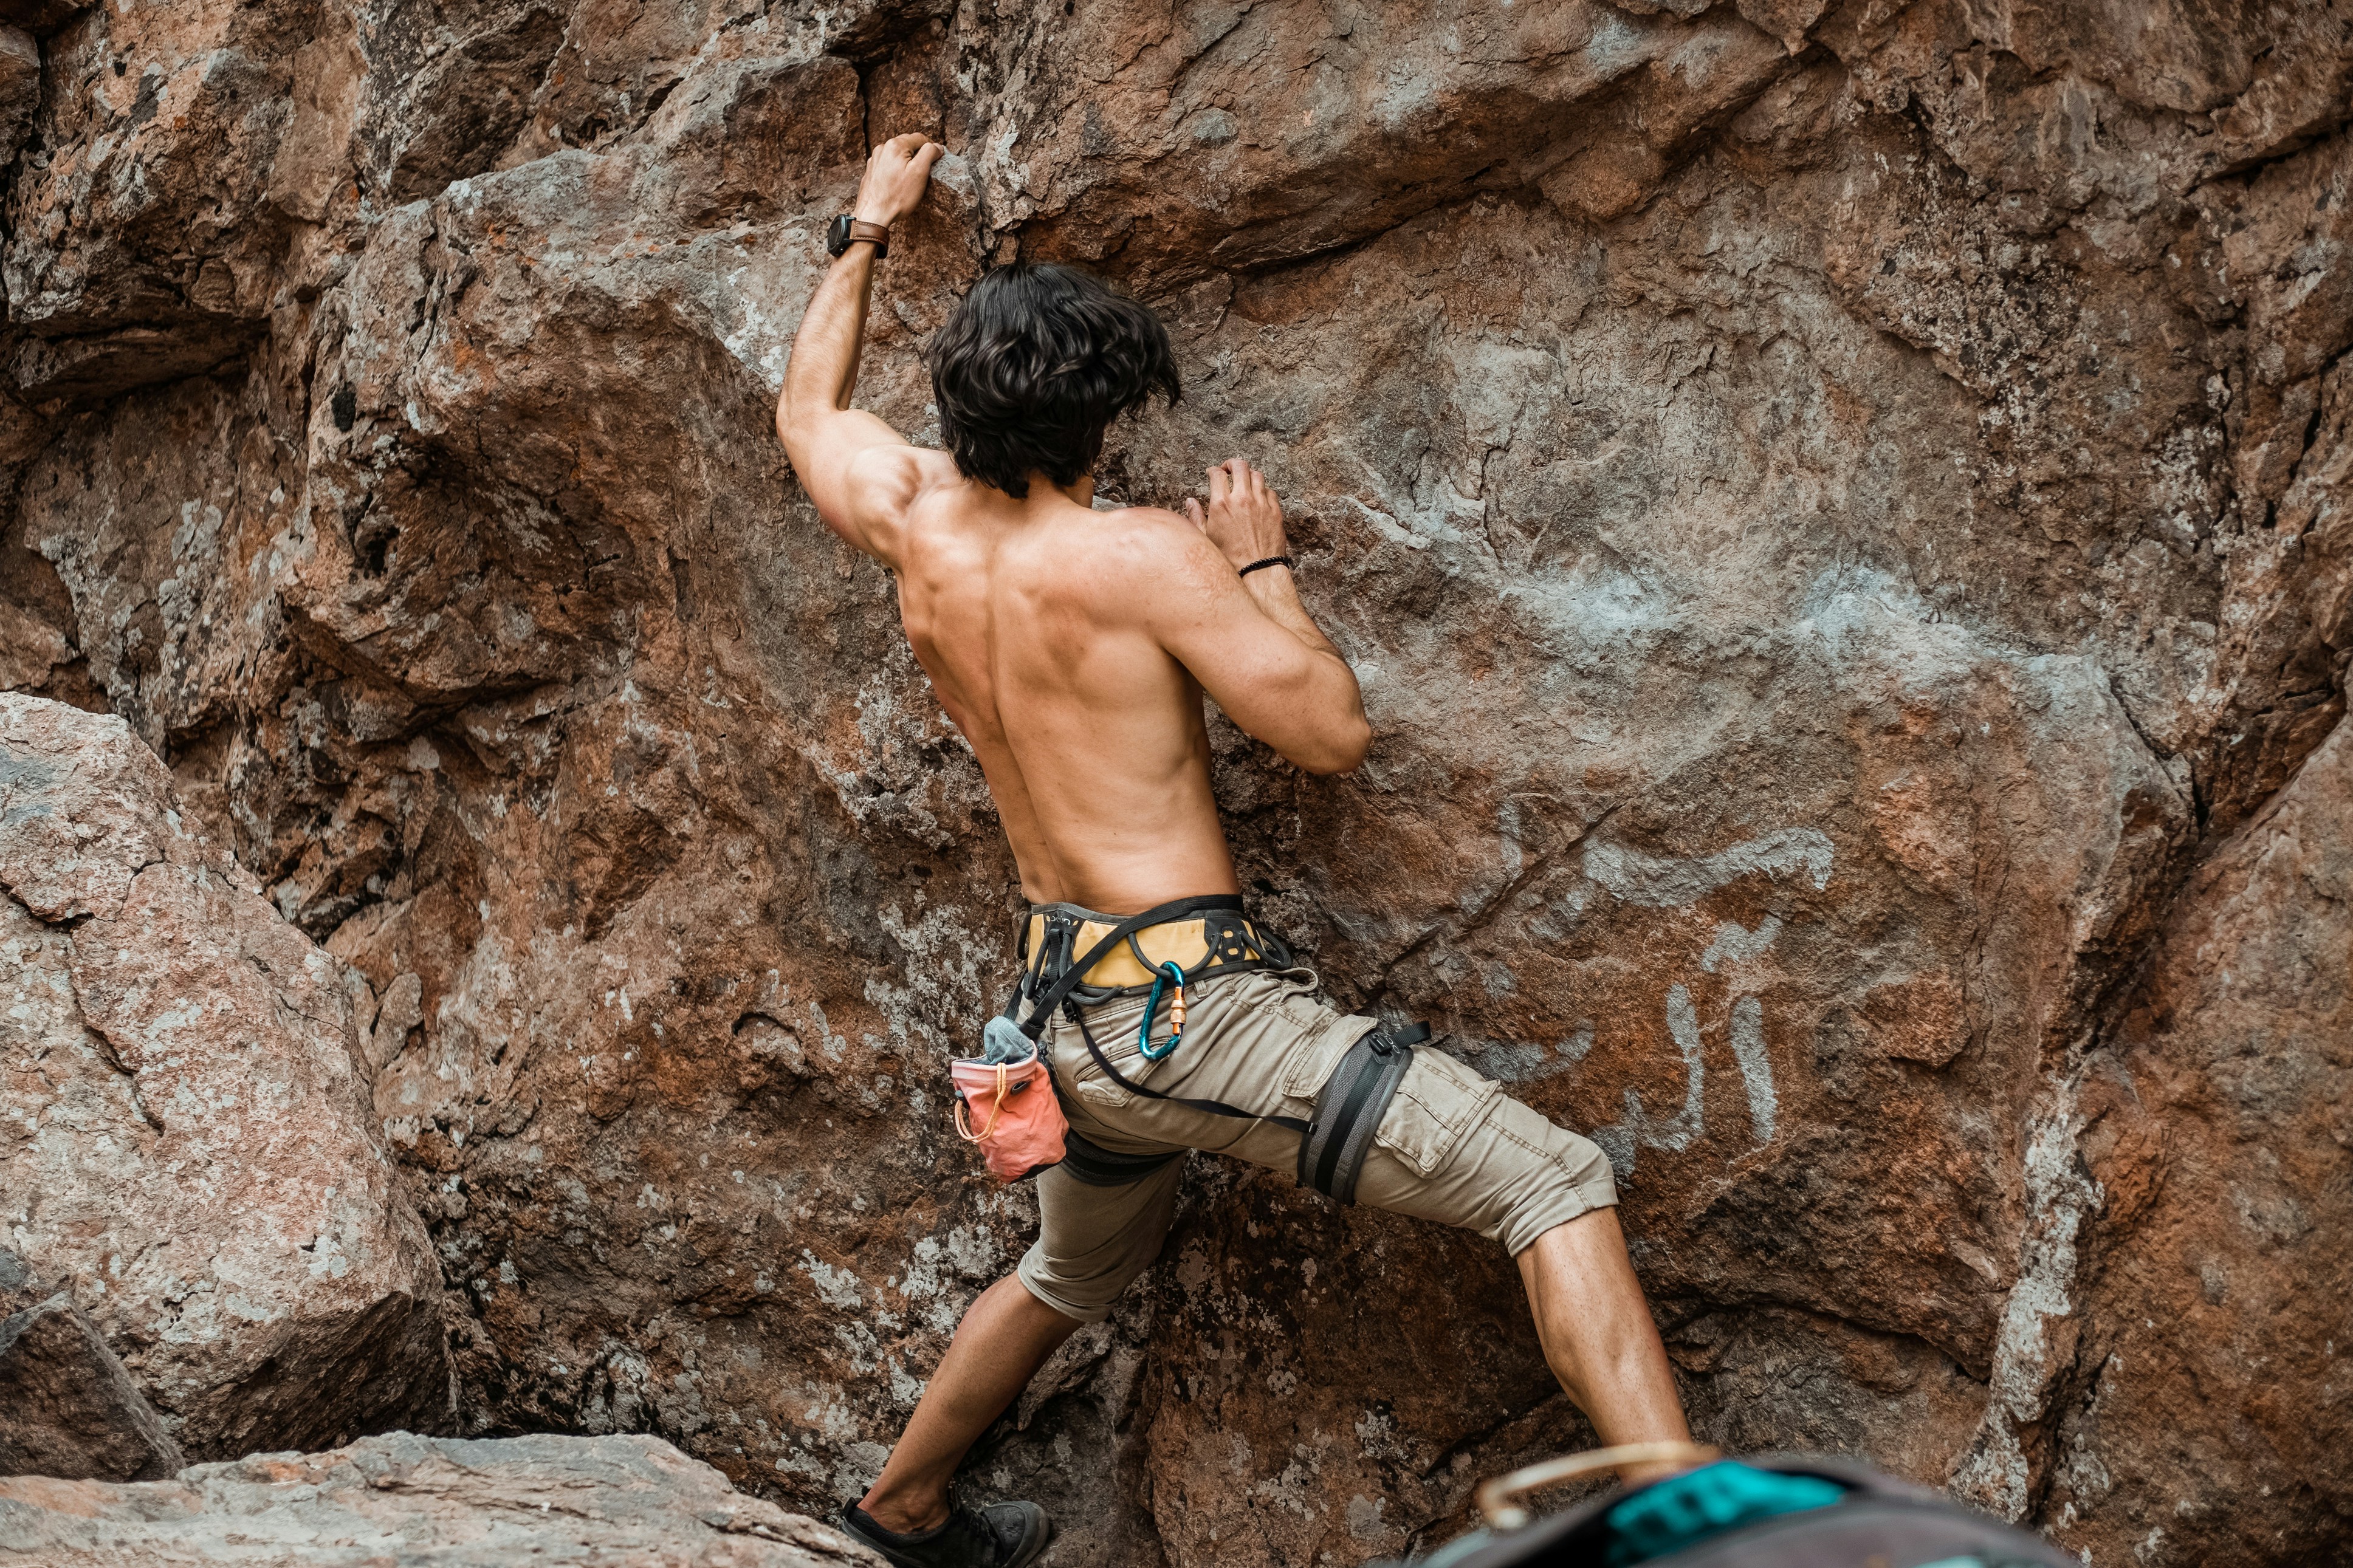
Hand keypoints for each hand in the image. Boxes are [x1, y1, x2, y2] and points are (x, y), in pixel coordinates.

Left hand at [852, 133, 945, 226]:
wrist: (873, 215)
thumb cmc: (897, 196)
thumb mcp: (920, 173)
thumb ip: (929, 153)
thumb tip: (936, 146)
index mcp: (895, 145)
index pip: (920, 138)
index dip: (931, 148)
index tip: (937, 160)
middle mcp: (882, 148)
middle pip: (907, 144)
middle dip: (918, 153)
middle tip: (926, 170)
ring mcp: (874, 159)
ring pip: (896, 154)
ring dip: (906, 161)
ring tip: (912, 177)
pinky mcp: (871, 171)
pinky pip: (887, 164)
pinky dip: (896, 168)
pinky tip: (898, 182)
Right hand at [1185, 458, 1287, 572]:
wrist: (1257, 571)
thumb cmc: (1230, 559)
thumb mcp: (1206, 539)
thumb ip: (1196, 517)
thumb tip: (1190, 502)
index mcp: (1221, 505)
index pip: (1217, 474)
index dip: (1213, 470)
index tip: (1213, 473)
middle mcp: (1242, 499)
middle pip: (1240, 466)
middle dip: (1232, 464)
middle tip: (1229, 469)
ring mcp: (1261, 503)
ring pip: (1257, 475)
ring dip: (1249, 475)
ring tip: (1244, 481)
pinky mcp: (1275, 511)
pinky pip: (1270, 491)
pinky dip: (1263, 490)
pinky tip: (1258, 497)